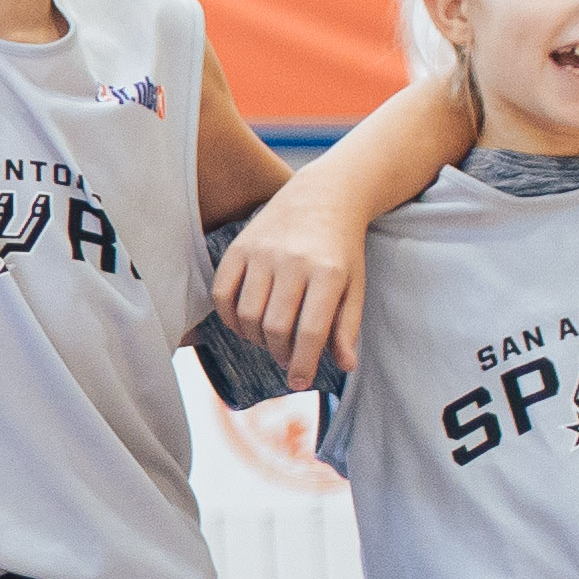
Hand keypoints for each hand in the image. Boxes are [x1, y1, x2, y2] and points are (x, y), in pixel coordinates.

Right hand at [212, 185, 371, 388]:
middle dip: (279, 354)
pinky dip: (230, 319)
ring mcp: (262, 253)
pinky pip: (222, 295)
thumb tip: (345, 366)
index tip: (299, 382)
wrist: (322, 196)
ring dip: (256, 339)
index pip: (311, 331)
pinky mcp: (238, 248)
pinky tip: (245, 325)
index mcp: (329, 274)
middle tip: (286, 359)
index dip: (303, 364)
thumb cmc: (341, 248)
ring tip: (269, 340)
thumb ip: (347, 326)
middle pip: (276, 327)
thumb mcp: (355, 285)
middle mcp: (293, 262)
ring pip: (247, 315)